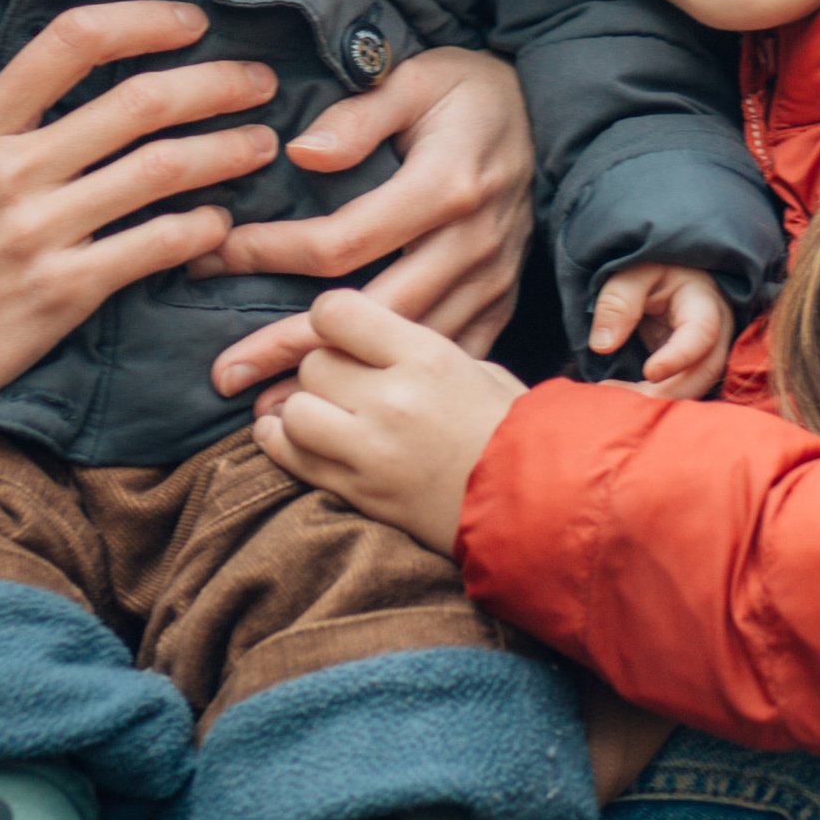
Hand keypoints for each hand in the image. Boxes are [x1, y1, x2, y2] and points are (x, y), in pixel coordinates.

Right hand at [0, 1, 279, 488]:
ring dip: (225, 151)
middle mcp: (10, 170)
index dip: (143, 21)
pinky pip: (153, 247)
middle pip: (138, 101)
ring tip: (262, 144)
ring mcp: (38, 233)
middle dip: (215, 82)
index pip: (72, 41)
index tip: (190, 22)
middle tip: (261, 82)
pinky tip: (221, 223)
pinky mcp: (61, 295)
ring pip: (160, 170)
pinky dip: (200, 229)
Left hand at [204, 46, 533, 400]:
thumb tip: (301, 153)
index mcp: (445, 186)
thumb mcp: (417, 78)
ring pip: (404, 347)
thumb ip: (359, 115)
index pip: (344, 239)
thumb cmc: (470, 91)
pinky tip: (350, 408)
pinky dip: (396, 385)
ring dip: (339, 381)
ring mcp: (490, 279)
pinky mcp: (500, 300)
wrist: (549, 113)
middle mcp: (471, 243)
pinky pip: (446, 355)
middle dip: (292, 345)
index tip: (218, 257)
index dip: (274, 253)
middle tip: (227, 372)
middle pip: (369, 312)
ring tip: (273, 409)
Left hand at [253, 289, 525, 556]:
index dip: (331, 318)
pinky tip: (295, 434)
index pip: (335, 312)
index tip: (340, 328)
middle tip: (346, 380)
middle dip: (324, 367)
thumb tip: (360, 333)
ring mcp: (373, 451)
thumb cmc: (510, 429)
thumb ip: (411, 347)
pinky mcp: (360, 493)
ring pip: (296, 409)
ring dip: (304, 408)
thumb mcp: (473, 366)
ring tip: (327, 412)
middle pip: (315, 362)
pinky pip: (293, 458)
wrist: (536, 507)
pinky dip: (283, 444)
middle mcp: (392, 399)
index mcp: (425, 356)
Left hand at [588, 263, 732, 398]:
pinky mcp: (692, 367)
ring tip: (617, 400)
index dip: (678, 358)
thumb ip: (618, 301)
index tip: (649, 372)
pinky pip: (681, 389)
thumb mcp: (634, 270)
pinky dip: (656, 399)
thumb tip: (603, 346)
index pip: (701, 335)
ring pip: (694, 388)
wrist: (669, 272)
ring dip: (658, 400)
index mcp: (704, 303)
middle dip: (665, 392)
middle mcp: (715, 334)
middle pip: (702, 373)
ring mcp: (706, 354)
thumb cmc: (653, 265)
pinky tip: (626, 400)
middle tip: (621, 399)